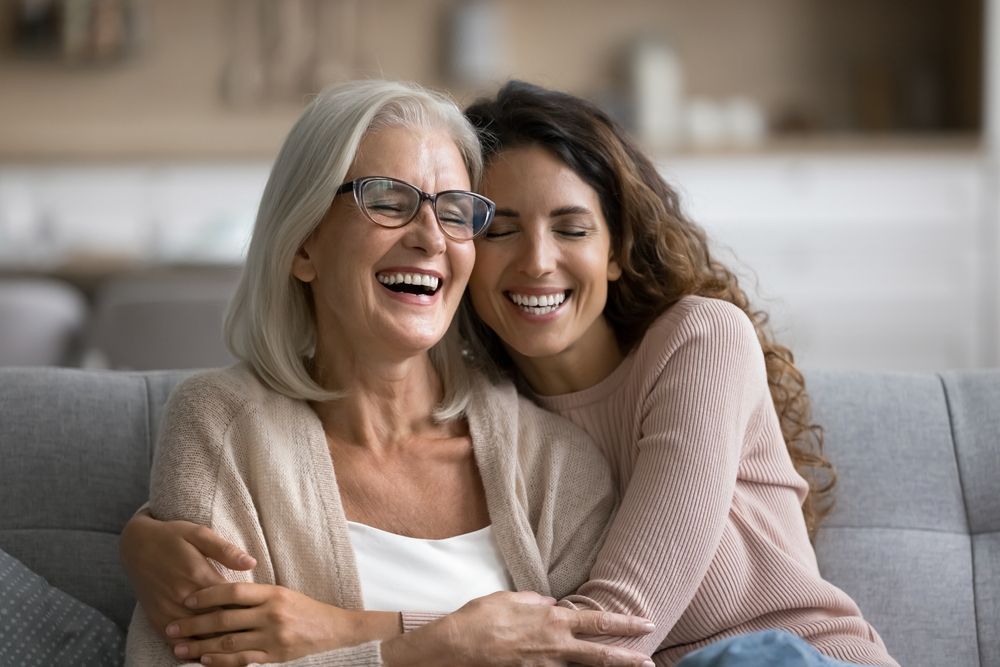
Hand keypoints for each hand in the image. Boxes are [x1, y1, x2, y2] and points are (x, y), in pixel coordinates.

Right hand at [119, 513, 255, 640]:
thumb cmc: (172, 536)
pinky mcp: (157, 619)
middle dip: (236, 631)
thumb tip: (252, 562)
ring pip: (197, 637)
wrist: (136, 545)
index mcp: (199, 577)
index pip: (231, 603)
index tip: (262, 617)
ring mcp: (169, 611)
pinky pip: (176, 643)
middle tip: (255, 638)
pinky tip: (206, 655)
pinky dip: (191, 651)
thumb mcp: (200, 534)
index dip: (248, 612)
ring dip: (216, 646)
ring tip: (236, 652)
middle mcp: (183, 598)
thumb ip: (226, 550)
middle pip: (217, 624)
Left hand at [167, 582, 399, 665]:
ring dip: (200, 645)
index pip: (233, 590)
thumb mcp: (284, 595)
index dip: (207, 595)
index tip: (186, 600)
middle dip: (194, 623)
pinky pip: (242, 660)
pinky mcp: (276, 656)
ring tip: (179, 648)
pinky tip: (203, 660)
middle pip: (224, 617)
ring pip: (229, 640)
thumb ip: (257, 597)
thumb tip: (222, 596)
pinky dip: (220, 660)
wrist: (338, 630)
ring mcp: (273, 636)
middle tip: (171, 628)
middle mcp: (272, 613)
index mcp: (273, 593)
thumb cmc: (308, 611)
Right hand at [382, 591, 654, 666]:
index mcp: (552, 621)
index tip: (645, 623)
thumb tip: (549, 604)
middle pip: (599, 656)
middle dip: (627, 659)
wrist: (456, 648)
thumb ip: (534, 601)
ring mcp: (544, 666)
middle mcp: (554, 647)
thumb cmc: (480, 618)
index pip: (596, 622)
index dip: (623, 624)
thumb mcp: (510, 598)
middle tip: (650, 662)